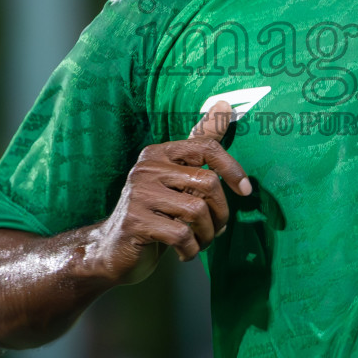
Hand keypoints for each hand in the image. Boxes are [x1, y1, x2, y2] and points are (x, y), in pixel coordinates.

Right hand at [90, 100, 251, 283]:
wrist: (112, 249)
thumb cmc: (154, 211)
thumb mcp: (178, 177)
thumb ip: (200, 143)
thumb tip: (225, 104)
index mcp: (158, 153)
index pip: (206, 147)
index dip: (232, 168)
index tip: (245, 191)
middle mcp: (146, 169)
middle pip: (207, 183)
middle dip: (221, 213)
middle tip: (217, 230)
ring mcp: (138, 195)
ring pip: (196, 212)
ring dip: (207, 235)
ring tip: (200, 242)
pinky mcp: (135, 222)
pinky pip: (181, 235)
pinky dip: (191, 249)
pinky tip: (186, 253)